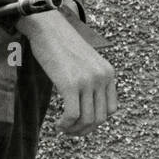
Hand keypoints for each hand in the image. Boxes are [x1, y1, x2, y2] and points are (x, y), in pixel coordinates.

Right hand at [16, 10, 116, 133]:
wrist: (48, 27)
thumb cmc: (62, 45)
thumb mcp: (85, 62)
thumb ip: (91, 80)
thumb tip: (86, 108)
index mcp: (108, 73)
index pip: (111, 109)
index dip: (96, 121)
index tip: (81, 123)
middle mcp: (102, 77)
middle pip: (99, 118)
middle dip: (84, 130)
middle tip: (70, 131)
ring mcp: (87, 80)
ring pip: (86, 120)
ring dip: (74, 130)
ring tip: (63, 129)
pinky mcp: (70, 83)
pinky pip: (72, 115)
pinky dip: (66, 125)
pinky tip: (58, 125)